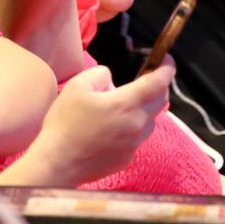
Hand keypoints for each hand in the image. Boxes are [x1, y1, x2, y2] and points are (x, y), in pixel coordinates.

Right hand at [30, 61, 173, 185]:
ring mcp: (133, 145)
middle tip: (146, 79)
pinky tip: (113, 128)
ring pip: (150, 121)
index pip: (159, 83)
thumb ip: (100, 75)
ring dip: (145, 109)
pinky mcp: (126, 158)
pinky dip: (133, 128)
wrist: (57, 163)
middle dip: (159, 87)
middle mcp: (137, 125)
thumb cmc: (65, 123)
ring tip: (124, 105)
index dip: (167, 69)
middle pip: (161, 102)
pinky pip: (137, 138)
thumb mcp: (78, 86)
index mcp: (127, 104)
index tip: (167, 60)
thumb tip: (111, 82)